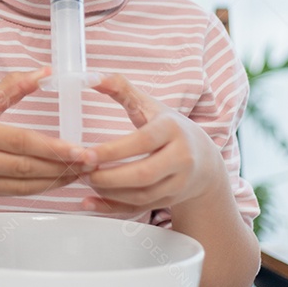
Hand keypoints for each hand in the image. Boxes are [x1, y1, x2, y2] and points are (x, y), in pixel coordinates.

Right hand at [0, 67, 91, 197]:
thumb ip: (13, 87)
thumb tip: (45, 72)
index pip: (21, 141)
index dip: (53, 147)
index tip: (80, 149)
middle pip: (26, 166)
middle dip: (62, 166)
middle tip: (91, 162)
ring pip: (24, 185)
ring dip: (56, 180)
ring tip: (81, 172)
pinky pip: (15, 193)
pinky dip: (40, 188)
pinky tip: (58, 180)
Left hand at [78, 74, 227, 213]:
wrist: (204, 160)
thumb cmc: (170, 128)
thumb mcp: (150, 105)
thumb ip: (122, 89)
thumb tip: (94, 78)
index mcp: (173, 129)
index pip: (142, 142)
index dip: (113, 150)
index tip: (86, 154)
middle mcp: (181, 158)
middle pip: (144, 174)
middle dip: (109, 177)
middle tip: (82, 171)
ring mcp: (179, 182)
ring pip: (142, 196)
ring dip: (109, 192)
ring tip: (85, 181)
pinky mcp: (172, 199)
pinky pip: (140, 209)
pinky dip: (113, 208)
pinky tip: (91, 202)